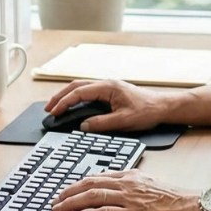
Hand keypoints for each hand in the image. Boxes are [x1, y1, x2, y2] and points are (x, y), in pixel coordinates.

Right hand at [43, 78, 167, 132]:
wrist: (163, 107)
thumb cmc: (148, 111)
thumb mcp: (124, 120)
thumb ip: (102, 123)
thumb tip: (84, 126)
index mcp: (108, 87)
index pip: (79, 92)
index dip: (64, 102)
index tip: (53, 112)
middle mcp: (106, 84)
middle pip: (76, 86)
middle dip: (60, 96)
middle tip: (47, 108)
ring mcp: (108, 87)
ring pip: (81, 87)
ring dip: (67, 95)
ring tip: (55, 107)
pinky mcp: (111, 92)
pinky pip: (88, 92)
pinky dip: (77, 97)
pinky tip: (73, 105)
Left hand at [51, 170, 203, 210]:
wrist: (195, 208)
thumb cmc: (178, 201)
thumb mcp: (153, 187)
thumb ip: (134, 187)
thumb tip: (118, 193)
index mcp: (133, 177)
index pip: (99, 176)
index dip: (79, 183)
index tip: (67, 189)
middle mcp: (128, 184)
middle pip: (90, 183)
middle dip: (69, 192)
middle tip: (55, 199)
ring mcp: (130, 199)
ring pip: (93, 196)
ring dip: (71, 203)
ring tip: (58, 209)